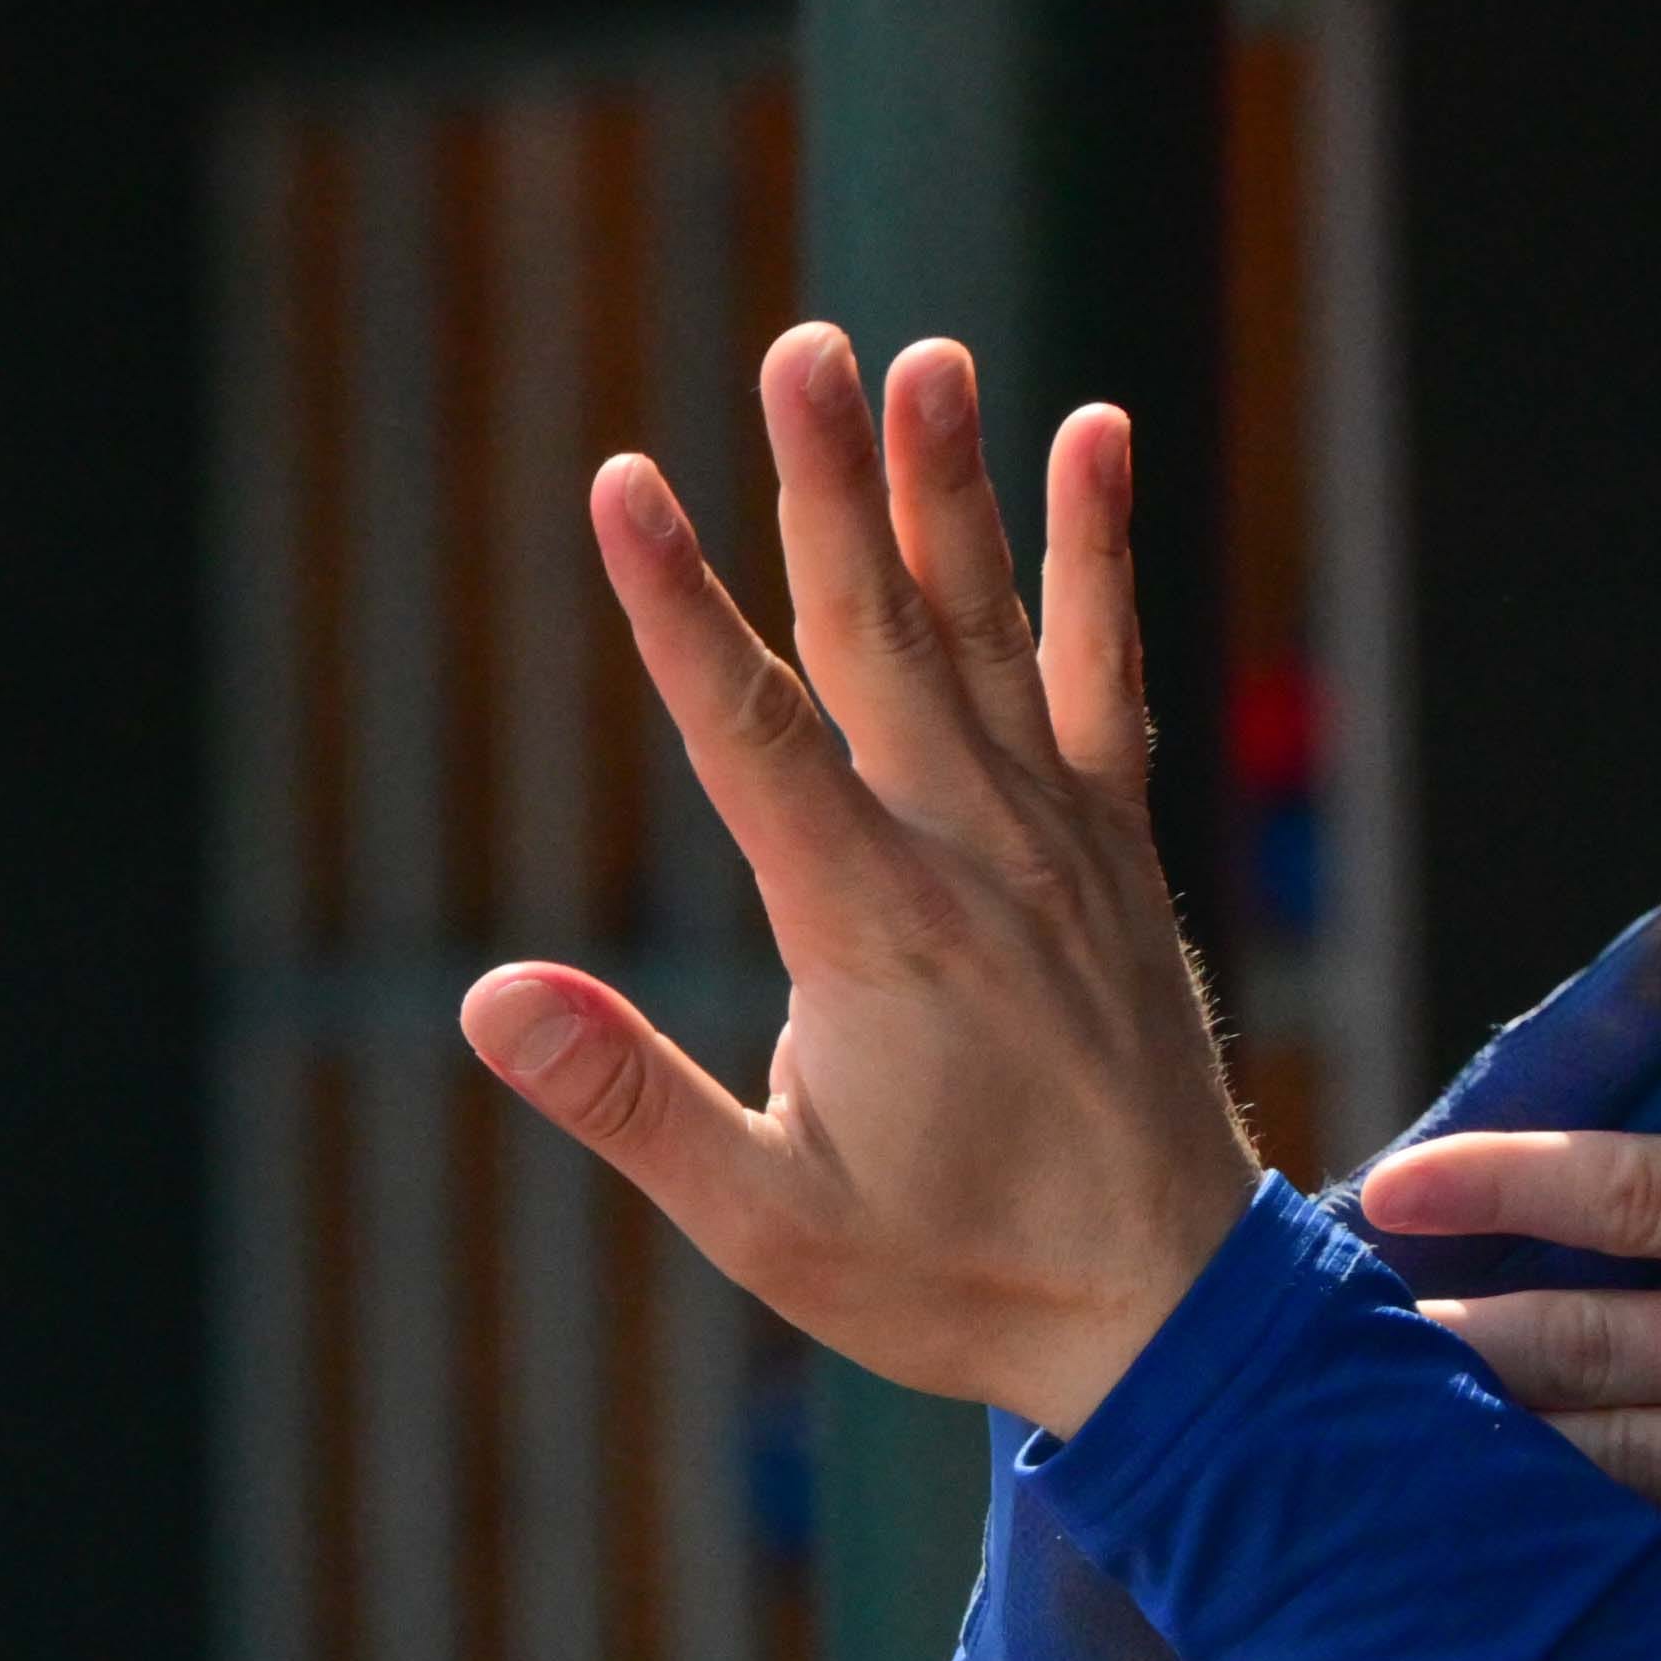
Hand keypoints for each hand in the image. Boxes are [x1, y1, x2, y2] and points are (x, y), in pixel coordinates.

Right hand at [459, 326, 1269, 1431]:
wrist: (1169, 1311)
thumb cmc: (952, 1280)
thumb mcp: (767, 1222)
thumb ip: (632, 1101)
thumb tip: (490, 999)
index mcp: (870, 932)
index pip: (751, 736)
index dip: (675, 607)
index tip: (617, 486)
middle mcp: (972, 854)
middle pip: (880, 637)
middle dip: (824, 486)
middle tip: (796, 349)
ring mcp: (1056, 839)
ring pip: (986, 629)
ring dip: (947, 487)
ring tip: (920, 354)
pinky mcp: (1112, 847)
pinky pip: (1104, 673)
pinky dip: (1096, 558)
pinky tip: (1092, 439)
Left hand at [1367, 841, 1660, 1634]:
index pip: (1625, 1188)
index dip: (1496, 1181)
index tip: (1381, 1183)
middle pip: (1578, 1345)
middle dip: (1445, 1342)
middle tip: (1312, 1344)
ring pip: (1604, 1468)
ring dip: (1482, 1460)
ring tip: (1359, 1451)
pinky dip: (1583, 1574)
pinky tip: (1493, 1574)